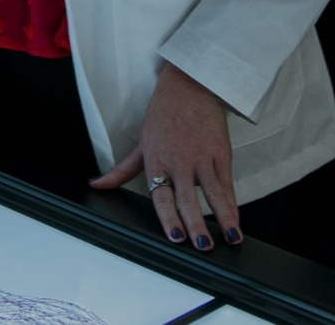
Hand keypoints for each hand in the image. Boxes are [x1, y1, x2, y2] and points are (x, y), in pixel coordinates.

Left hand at [90, 62, 240, 249]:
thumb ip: (122, 170)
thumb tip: (97, 184)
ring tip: (230, 238)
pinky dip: (233, 203)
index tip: (175, 237)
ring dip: (223, 218)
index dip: (168, 217)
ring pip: (213, 193)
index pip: (161, 194)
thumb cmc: (162, 116)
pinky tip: (236, 220)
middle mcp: (180, 161)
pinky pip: (228, 183)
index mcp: (157, 160)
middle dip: (195, 225)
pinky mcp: (222, 153)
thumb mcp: (141, 144)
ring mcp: (203, 158)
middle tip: (201, 246)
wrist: (188, 87)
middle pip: (188, 198)